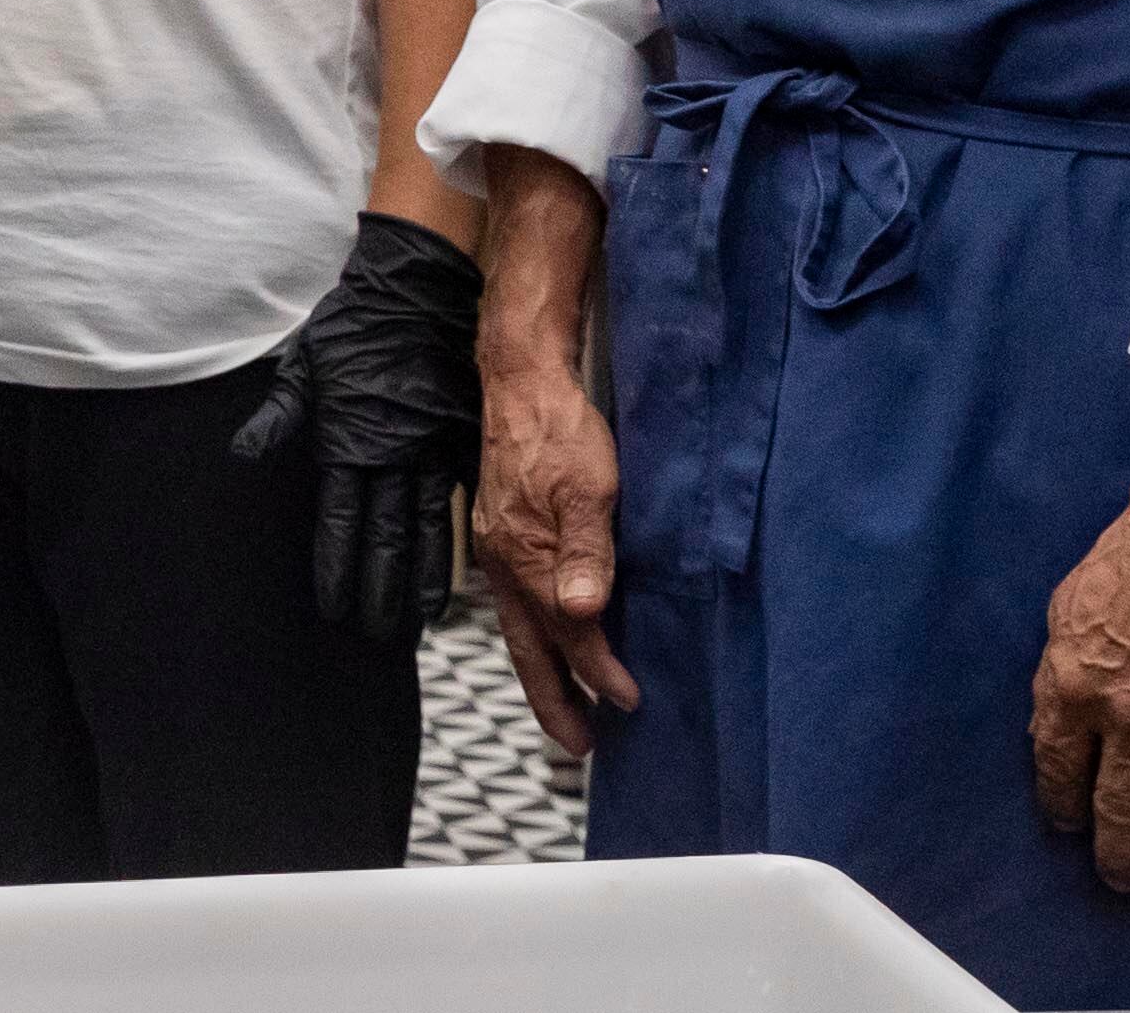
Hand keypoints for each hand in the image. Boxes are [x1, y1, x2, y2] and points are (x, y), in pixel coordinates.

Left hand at [233, 210, 483, 640]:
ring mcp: (433, 449)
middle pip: (385, 538)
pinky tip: (458, 574)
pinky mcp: (463, 440)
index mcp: (349, 439)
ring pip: (427, 529)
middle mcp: (393, 454)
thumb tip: (242, 454)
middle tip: (374, 635)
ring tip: (415, 623)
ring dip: (420, 580)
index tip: (334, 609)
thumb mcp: (304, 365)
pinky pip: (461, 501)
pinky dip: (458, 540)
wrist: (420, 287)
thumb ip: (278, 416)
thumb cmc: (355, 324)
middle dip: (378, 591)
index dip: (337, 570)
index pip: (340, 522)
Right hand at [474, 340, 634, 754]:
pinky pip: (517, 600)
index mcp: (527, 560)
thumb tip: (580, 613)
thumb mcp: (589, 488)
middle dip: (553, 702)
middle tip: (577, 747)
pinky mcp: (501, 532)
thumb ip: (587, 552)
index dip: (601, 674)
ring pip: (520, 628)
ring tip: (566, 702)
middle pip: (528, 650)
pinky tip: (551, 631)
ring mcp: (499, 549)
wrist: (521, 381)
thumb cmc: (560, 430)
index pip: (569, 636)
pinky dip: (536, 632)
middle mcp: (506, 563)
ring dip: (544, 670)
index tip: (629, 702)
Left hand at [1032, 391, 1129, 897]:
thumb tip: (1051, 727)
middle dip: (1117, 854)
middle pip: (1117, 806)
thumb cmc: (1120, 564)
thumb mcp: (1060, 614)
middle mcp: (1125, 717)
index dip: (1060, 805)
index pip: (1057, 768)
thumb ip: (1055, 676)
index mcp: (1072, 688)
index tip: (1066, 827)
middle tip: (1120, 883)